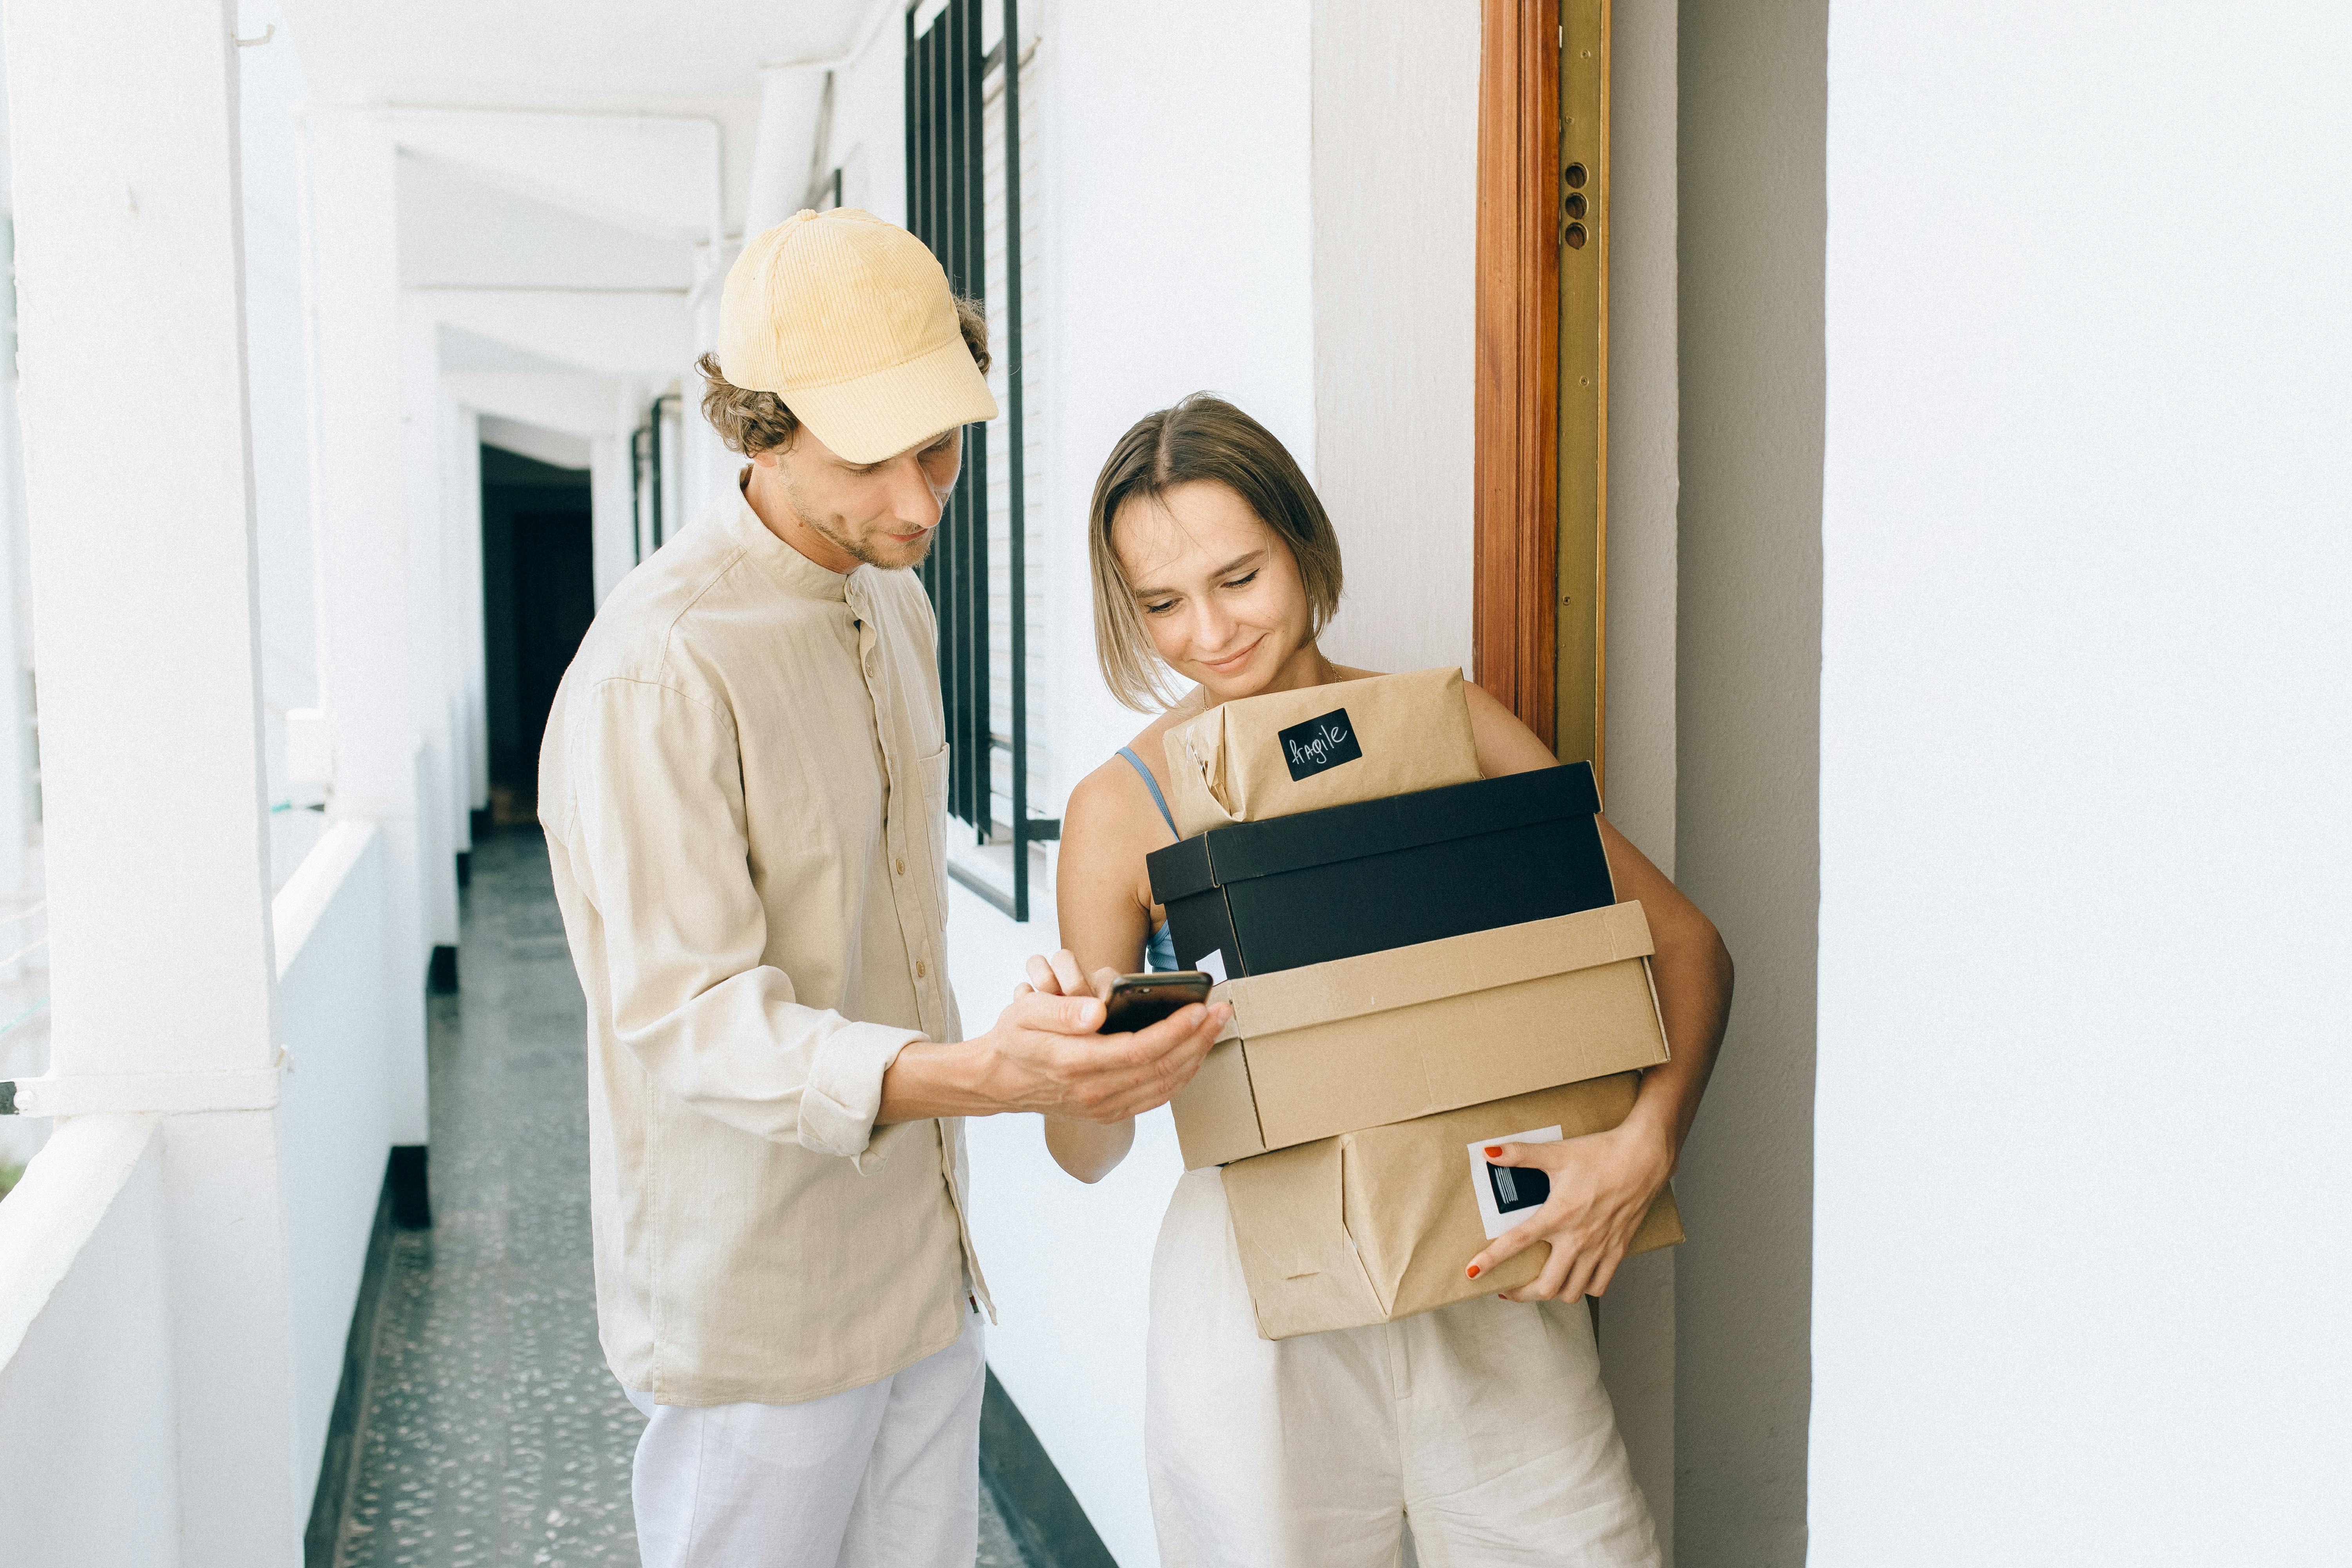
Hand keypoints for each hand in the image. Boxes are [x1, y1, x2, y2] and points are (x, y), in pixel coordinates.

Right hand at [967, 959, 1226, 1123]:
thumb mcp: (1025, 1014)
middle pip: (1160, 1068)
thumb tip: (1097, 1010)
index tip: (1198, 1008)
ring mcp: (1103, 1107)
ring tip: (1216, 1029)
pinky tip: (1194, 1055)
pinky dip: (1180, 1076)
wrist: (1000, 1081)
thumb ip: (1061, 1011)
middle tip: (1222, 1012)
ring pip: (1163, 1086)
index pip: (1138, 1049)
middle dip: (1197, 1039)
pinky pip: (1155, 1097)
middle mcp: (1093, 1092)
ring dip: (1196, 1057)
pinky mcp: (1109, 1112)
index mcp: (1075, 1064)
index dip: (1173, 1030)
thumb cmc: (1015, 1040)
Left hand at [1464, 1124, 1673, 1302]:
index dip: (1491, 1261)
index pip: (1517, 1243)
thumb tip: (1489, 1152)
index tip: (1472, 1273)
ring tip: (1537, 1285)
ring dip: (1551, 1293)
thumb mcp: (1557, 1152)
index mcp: (1559, 1215)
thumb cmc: (1601, 1154)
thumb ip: (1520, 1155)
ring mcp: (1600, 1248)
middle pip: (1546, 1286)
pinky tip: (1573, 1278)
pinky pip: (1599, 1285)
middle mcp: (1579, 1238)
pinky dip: (1584, 1288)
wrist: (1644, 1157)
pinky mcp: (1618, 1250)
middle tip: (1507, 1288)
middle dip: (1521, 1294)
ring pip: (1572, 1291)